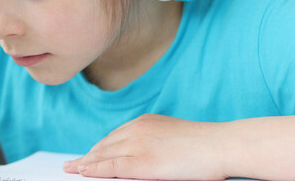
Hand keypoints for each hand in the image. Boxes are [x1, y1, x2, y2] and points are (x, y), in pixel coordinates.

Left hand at [63, 113, 227, 179]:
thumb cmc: (207, 145)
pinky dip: (93, 170)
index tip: (89, 154)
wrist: (221, 145)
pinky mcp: (140, 162)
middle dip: (89, 155)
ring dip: (85, 163)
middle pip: (104, 145)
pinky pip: (109, 167)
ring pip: (103, 155)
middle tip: (73, 163)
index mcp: (144, 122)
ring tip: (72, 169)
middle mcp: (136, 129)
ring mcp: (136, 145)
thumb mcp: (174, 137)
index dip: (100, 148)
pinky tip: (82, 171)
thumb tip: (150, 154)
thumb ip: (155, 143)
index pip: (114, 136)